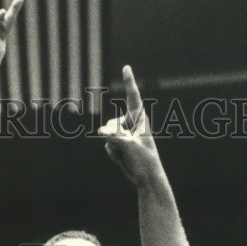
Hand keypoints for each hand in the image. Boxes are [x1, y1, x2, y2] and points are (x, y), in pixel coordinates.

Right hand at [98, 65, 162, 185]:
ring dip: (114, 147)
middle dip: (114, 137)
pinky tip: (123, 159)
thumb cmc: (144, 160)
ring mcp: (124, 134)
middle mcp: (131, 124)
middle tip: (127, 149)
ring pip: (107, 135)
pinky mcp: (119, 144)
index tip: (127, 67)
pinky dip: (112, 154)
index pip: (132, 96)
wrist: (146, 178)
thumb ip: (114, 136)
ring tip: (127, 155)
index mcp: (140, 118)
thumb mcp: (129, 146)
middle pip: (111, 124)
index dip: (129, 81)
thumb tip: (100, 131)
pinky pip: (107, 145)